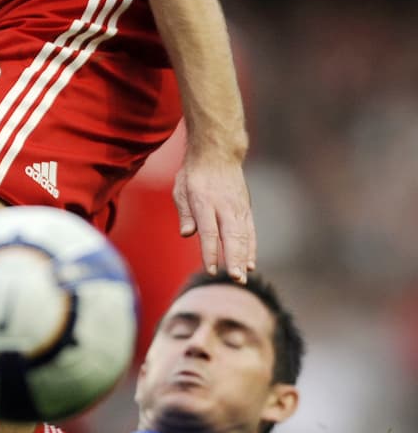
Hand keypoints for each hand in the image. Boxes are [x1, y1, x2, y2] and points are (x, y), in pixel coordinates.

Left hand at [172, 152, 255, 282]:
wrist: (218, 154)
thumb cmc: (194, 174)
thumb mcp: (180, 189)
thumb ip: (185, 212)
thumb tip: (187, 233)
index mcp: (205, 201)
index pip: (209, 231)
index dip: (211, 251)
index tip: (211, 269)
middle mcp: (224, 206)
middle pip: (231, 235)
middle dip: (234, 258)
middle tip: (235, 278)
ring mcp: (238, 207)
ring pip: (244, 235)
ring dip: (244, 257)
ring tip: (243, 277)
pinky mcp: (245, 209)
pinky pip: (250, 231)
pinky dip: (251, 248)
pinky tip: (249, 264)